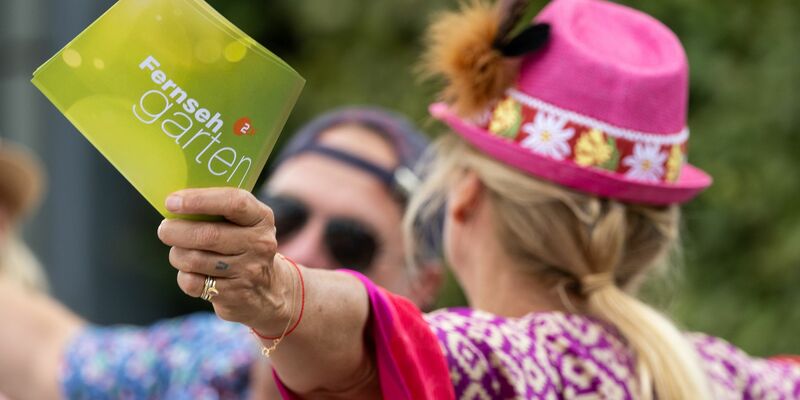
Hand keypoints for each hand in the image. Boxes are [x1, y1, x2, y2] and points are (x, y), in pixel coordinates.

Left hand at [157, 188, 294, 333]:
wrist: (268, 290)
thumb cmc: (244, 246)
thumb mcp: (244, 223)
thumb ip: (218, 210)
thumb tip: (174, 202)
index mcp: (261, 218)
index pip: (233, 203)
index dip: (199, 200)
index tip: (171, 201)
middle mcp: (259, 244)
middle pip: (208, 235)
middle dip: (176, 231)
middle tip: (164, 229)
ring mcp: (248, 271)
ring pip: (194, 260)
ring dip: (177, 254)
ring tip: (179, 251)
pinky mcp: (233, 295)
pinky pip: (192, 283)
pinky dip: (184, 276)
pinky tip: (192, 272)